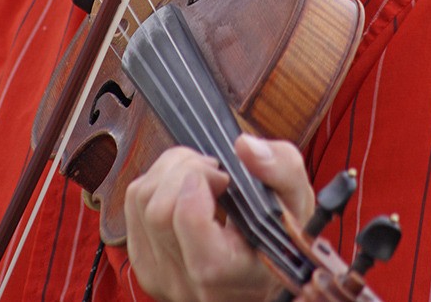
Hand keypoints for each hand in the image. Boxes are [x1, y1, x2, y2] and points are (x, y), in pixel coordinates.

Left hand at [124, 134, 314, 301]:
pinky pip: (132, 203)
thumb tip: (244, 146)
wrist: (261, 271)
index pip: (188, 220)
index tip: (223, 178)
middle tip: (214, 171)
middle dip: (185, 169)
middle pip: (159, 209)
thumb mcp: (297, 200)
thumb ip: (281, 169)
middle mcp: (189, 283)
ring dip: (169, 170)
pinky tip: (184, 188)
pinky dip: (155, 181)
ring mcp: (161, 275)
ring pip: (141, 200)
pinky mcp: (144, 261)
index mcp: (230, 273)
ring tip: (201, 175)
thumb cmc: (280, 236)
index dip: (199, 183)